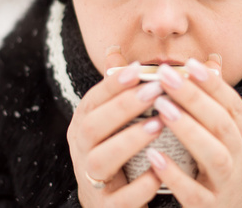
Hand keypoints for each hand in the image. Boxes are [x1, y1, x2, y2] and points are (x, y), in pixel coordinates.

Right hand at [67, 47, 163, 206]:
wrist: (111, 203)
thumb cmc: (118, 152)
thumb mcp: (113, 121)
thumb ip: (118, 90)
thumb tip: (114, 50)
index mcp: (84, 127)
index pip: (92, 101)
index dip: (113, 85)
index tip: (137, 69)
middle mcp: (82, 151)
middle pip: (92, 127)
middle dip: (122, 107)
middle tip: (154, 91)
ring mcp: (92, 180)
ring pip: (101, 160)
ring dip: (128, 141)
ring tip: (157, 125)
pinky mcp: (107, 206)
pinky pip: (120, 198)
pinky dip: (140, 185)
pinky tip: (159, 170)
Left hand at [147, 55, 241, 207]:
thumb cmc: (220, 165)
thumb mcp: (226, 135)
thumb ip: (215, 102)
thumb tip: (209, 60)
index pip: (233, 104)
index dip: (213, 84)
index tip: (190, 63)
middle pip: (221, 124)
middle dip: (193, 98)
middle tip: (166, 77)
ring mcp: (229, 184)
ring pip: (214, 155)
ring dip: (187, 129)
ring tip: (161, 108)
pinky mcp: (210, 206)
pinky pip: (193, 191)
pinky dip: (174, 174)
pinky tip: (154, 156)